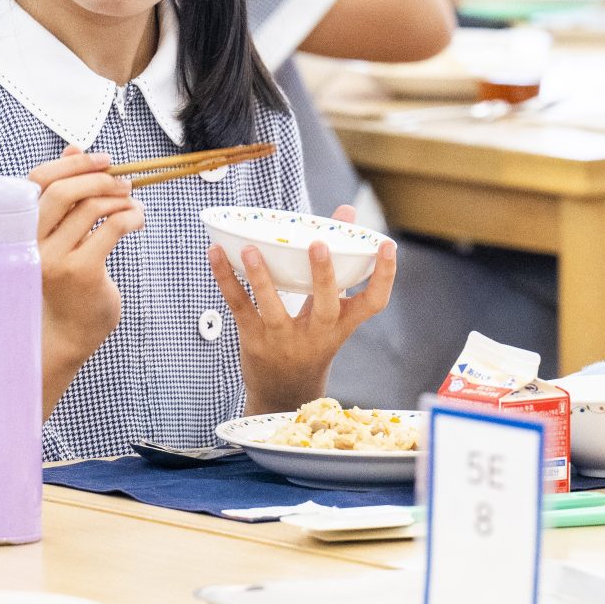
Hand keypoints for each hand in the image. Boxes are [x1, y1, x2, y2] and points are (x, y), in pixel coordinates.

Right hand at [30, 150, 141, 374]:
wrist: (65, 332)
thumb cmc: (63, 281)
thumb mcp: (58, 234)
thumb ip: (64, 195)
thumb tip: (73, 149)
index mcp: (22, 228)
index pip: (37, 181)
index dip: (72, 163)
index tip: (103, 160)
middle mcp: (32, 242)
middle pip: (62, 191)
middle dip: (99, 177)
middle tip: (124, 182)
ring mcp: (55, 258)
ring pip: (91, 207)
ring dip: (121, 198)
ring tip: (133, 203)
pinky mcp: (81, 272)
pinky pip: (112, 229)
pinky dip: (131, 217)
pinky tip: (138, 221)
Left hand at [213, 205, 398, 413]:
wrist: (283, 393)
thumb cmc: (310, 340)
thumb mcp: (329, 310)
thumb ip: (335, 262)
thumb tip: (347, 210)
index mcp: (341, 324)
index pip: (373, 303)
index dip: (385, 275)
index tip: (387, 245)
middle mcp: (317, 334)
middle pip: (325, 306)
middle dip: (324, 276)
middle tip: (319, 243)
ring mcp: (284, 339)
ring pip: (274, 308)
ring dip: (262, 277)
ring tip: (251, 249)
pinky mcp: (254, 339)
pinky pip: (239, 306)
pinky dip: (226, 279)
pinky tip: (216, 253)